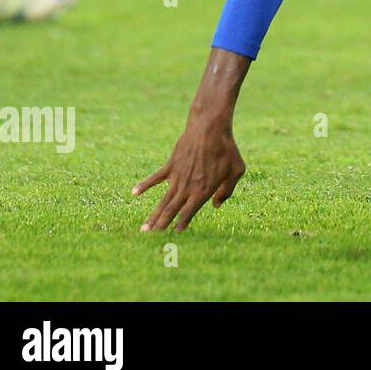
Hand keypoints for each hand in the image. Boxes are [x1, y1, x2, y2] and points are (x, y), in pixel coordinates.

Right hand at [134, 113, 245, 231]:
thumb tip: (216, 205)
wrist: (209, 128)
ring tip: (143, 230)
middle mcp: (187, 187)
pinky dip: (144, 185)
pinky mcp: (171, 165)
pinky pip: (155, 178)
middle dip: (161, 226)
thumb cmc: (227, 149)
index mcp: (204, 191)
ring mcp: (177, 177)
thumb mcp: (236, 170)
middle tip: (151, 240)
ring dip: (153, 215)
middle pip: (171, 211)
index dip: (181, 225)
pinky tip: (134, 193)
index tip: (174, 236)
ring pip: (163, 200)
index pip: (189, 213)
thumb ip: (227, 190)